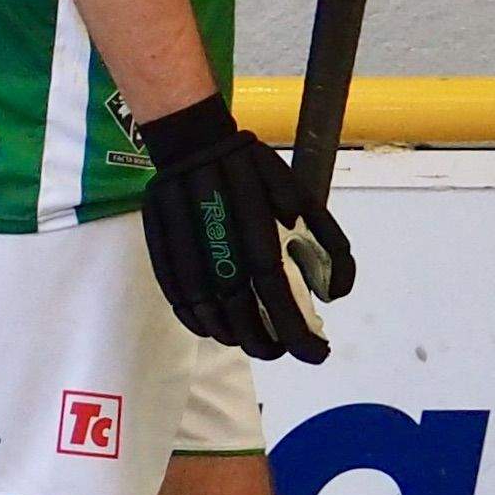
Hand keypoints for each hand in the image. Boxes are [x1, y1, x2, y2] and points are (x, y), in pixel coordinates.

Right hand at [132, 95, 347, 359]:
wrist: (194, 142)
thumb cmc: (255, 172)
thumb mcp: (303, 196)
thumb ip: (328, 243)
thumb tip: (336, 295)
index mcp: (255, 218)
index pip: (274, 287)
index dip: (294, 327)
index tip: (316, 352)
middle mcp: (217, 232)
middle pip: (237, 305)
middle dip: (263, 340)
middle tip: (282, 352)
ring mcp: (183, 240)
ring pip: (205, 307)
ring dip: (232, 335)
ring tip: (253, 344)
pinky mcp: (158, 244)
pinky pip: (176, 295)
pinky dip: (197, 321)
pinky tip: (215, 330)